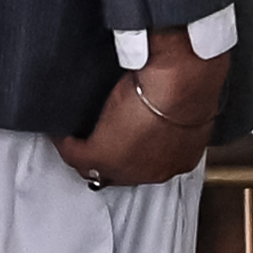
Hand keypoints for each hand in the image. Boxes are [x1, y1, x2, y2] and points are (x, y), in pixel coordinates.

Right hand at [57, 36, 230, 186]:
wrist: (181, 82)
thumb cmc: (191, 80)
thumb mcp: (187, 102)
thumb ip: (175, 112)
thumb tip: (162, 103)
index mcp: (180, 156)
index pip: (149, 163)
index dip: (133, 150)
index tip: (123, 134)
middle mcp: (156, 170)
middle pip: (124, 172)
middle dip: (110, 157)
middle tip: (95, 137)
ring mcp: (129, 168)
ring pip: (99, 168)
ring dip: (87, 153)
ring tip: (76, 136)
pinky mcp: (102, 156)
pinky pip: (76, 155)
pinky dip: (66, 143)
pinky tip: (62, 132)